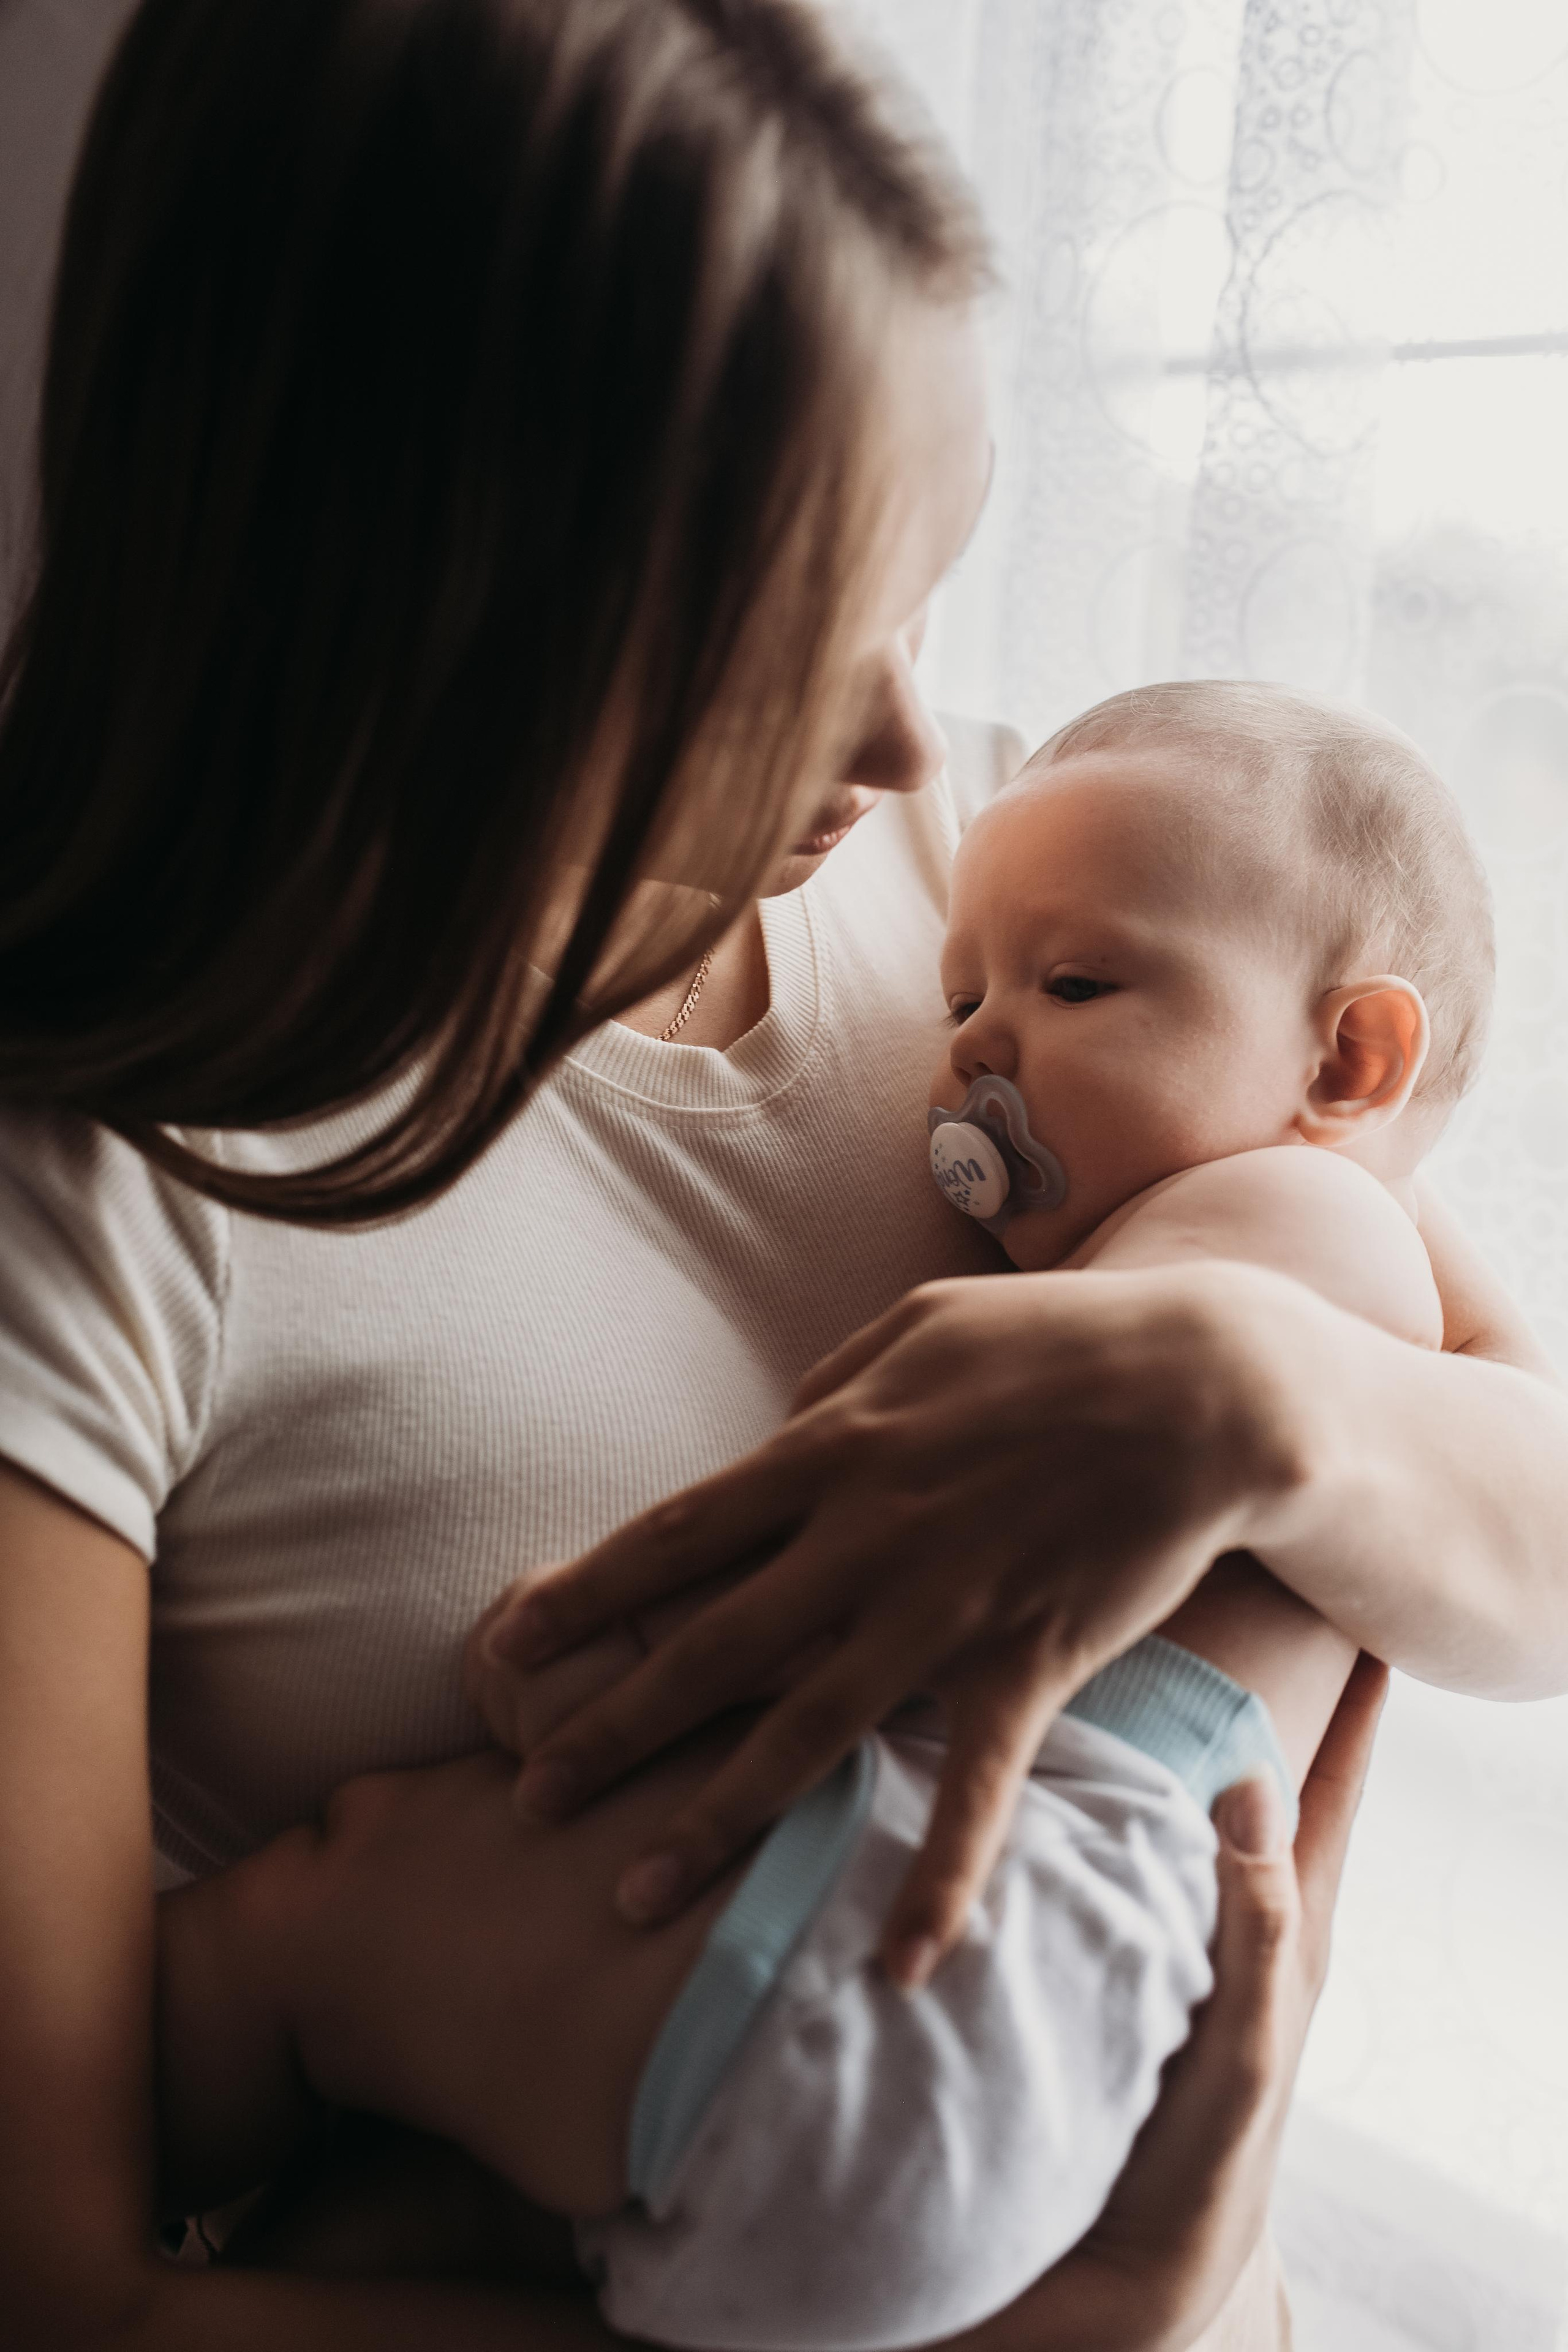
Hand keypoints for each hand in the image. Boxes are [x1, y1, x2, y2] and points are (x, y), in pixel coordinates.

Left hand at [474, 1262, 1329, 1980]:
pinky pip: (975, 1789)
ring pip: (804, 1734)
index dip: (586, 1593)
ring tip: (634, 1895)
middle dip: (612, 1728)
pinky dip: (940, 1878)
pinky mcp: (1028, 1663)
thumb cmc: (1055, 1341)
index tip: (507, 1647)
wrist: (1204, 1385)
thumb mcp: (919, 1325)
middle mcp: (866, 1541)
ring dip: (715, 1820)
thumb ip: (834, 1386)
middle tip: (530, 1798)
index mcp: (832, 1451)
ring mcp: (944, 1611)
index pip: (677, 1534)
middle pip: (710, 1648)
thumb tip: (774, 1431)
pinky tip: (897, 1962)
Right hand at [940, 1654, 1387, 2351]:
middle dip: (1248, 1676)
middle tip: (1225, 1575)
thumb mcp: (1242, 2059)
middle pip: (1241, 1768)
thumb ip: (1256, 1938)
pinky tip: (1017, 1740)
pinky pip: (1075, 1848)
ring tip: (1124, 1626)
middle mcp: (1209, 1912)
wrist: (1091, 2292)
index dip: (1350, 1705)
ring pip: (1154, 1795)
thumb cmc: (1192, 2184)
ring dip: (1146, 1718)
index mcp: (1273, 1931)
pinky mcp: (1077, 1957)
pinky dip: (1064, 1790)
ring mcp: (1143, 1931)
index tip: (1360, 1607)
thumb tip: (1252, 1790)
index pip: (1323, 1790)